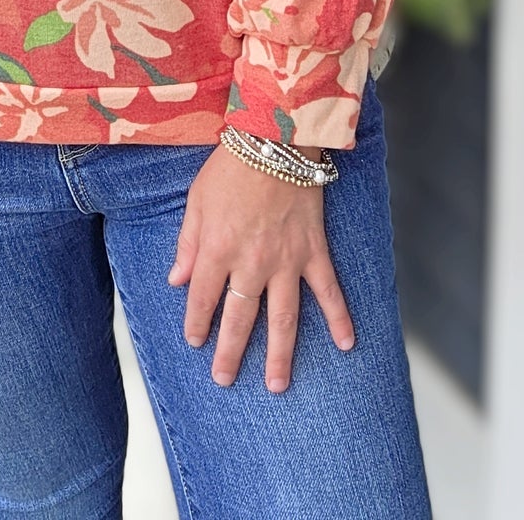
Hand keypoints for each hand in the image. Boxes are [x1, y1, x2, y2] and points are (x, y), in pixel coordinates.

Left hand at [167, 141, 353, 392]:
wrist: (274, 139)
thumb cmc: (231, 166)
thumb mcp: (196, 200)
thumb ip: (187, 243)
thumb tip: (177, 280)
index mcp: (217, 249)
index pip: (203, 299)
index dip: (197, 324)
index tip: (194, 342)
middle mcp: (251, 263)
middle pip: (240, 318)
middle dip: (231, 353)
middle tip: (224, 380)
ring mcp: (286, 260)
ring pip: (283, 318)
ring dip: (280, 355)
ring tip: (277, 384)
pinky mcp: (313, 251)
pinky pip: (328, 290)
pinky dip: (340, 318)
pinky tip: (346, 345)